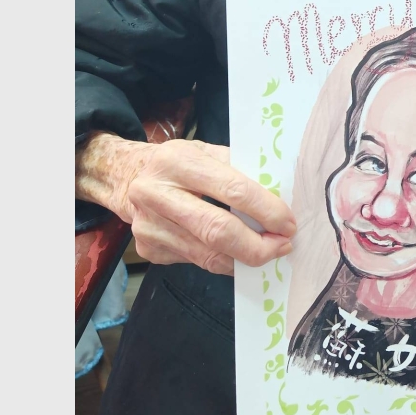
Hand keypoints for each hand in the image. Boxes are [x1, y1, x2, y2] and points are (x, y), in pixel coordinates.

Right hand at [77, 133, 295, 274]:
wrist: (127, 177)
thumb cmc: (178, 163)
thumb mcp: (205, 152)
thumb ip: (239, 170)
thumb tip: (280, 196)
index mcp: (176, 161)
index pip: (232, 189)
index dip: (266, 210)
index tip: (288, 223)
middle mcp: (156, 194)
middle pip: (218, 231)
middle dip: (258, 246)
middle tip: (283, 246)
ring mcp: (149, 226)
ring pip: (208, 255)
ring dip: (244, 259)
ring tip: (268, 252)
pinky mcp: (149, 250)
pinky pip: (197, 262)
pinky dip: (224, 262)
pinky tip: (237, 255)